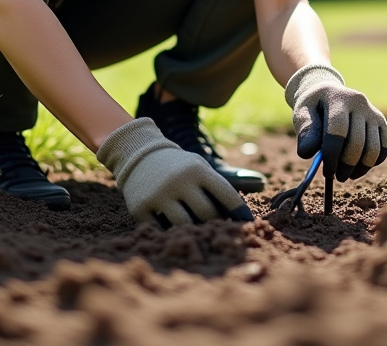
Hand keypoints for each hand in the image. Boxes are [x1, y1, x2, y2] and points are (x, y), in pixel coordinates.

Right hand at [96, 118, 253, 225]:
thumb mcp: (199, 166)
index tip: (247, 224)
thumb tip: (244, 214)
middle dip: (215, 222)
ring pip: (185, 224)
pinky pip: (160, 229)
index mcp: (197, 169)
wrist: (139, 155)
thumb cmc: (178, 166)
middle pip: (207, 213)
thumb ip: (219, 185)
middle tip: (218, 229)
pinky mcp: (140, 207)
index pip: (226, 194)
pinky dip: (169, 231)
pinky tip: (172, 229)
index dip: (239, 211)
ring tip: (197, 231)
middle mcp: (179, 181)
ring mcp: (158, 194)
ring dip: (193, 230)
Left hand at [284, 65, 386, 181]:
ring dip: (360, 168)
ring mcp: (372, 112)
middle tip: (336, 176)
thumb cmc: (313, 108)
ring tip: (347, 174)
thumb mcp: (302, 113)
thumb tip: (308, 153)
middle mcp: (359, 103)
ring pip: (373, 148)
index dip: (332, 155)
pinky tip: (359, 166)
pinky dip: (373, 162)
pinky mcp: (381, 121)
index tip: (327, 172)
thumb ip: (305, 131)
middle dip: (346, 165)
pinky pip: (384, 147)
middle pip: (357, 143)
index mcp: (337, 98)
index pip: (338, 131)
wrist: (328, 93)